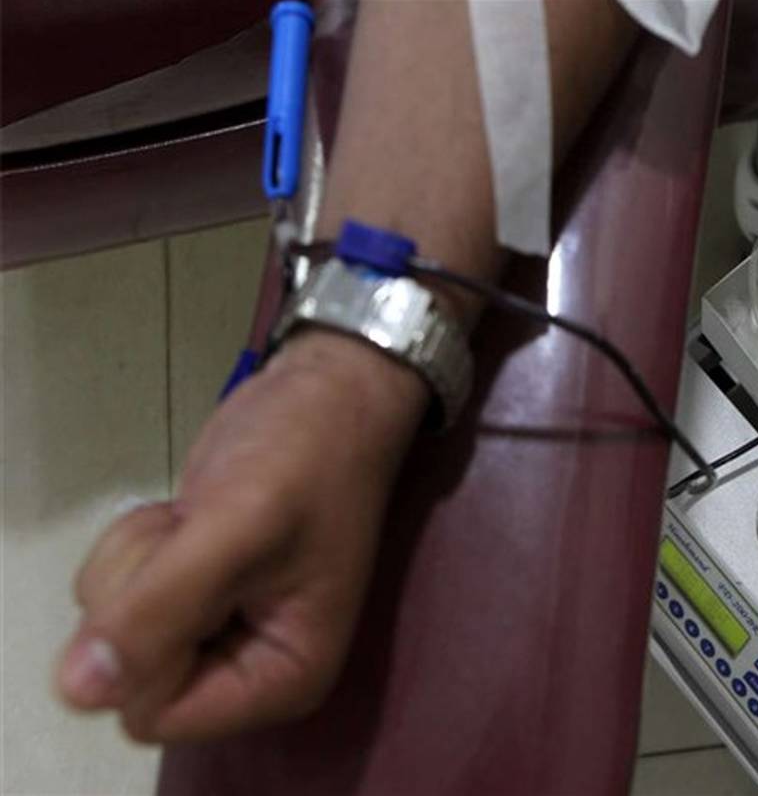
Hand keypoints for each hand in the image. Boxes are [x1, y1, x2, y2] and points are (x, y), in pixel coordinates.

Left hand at [56, 329, 427, 741]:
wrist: (331, 392)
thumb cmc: (306, 458)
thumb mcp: (238, 527)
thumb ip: (161, 610)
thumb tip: (79, 692)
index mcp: (282, 678)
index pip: (158, 712)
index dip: (149, 642)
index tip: (192, 570)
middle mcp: (248, 671)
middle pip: (130, 674)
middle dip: (145, 593)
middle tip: (198, 533)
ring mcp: (220, 632)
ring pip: (112, 631)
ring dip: (141, 562)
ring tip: (201, 517)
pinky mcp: (196, 594)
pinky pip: (119, 596)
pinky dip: (140, 547)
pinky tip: (190, 514)